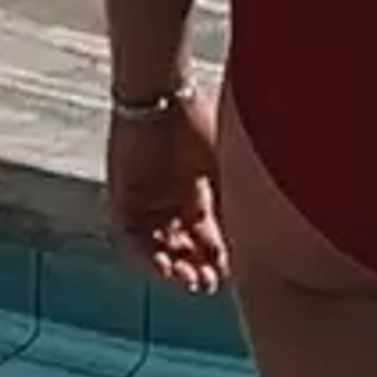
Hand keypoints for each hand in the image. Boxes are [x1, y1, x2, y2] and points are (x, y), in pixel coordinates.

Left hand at [105, 82, 227, 295]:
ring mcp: (145, 202)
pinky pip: (130, 237)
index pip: (207, 240)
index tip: (227, 274)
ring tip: (185, 279)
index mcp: (198, 195)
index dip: (217, 260)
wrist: (164, 93)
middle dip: (194, 269)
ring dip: (169, 268)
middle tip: (205, 284)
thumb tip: (253, 240)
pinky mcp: (123, 198)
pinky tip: (161, 264)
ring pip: (155, 249)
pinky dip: (144, 254)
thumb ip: (228, 204)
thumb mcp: (221, 171)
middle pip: (180, 249)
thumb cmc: (199, 121)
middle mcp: (170, 203)